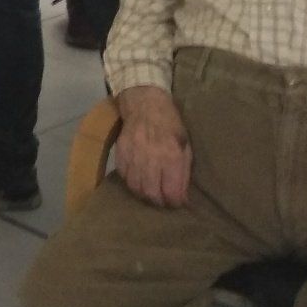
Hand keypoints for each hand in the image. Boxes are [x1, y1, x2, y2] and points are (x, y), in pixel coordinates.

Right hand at [111, 87, 191, 207]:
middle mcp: (151, 158)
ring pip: (136, 188)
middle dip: (160, 203)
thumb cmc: (171, 125)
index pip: (172, 192)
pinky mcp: (120, 152)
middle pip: (152, 194)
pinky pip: (124, 176)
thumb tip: (183, 195)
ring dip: (144, 195)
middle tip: (164, 201)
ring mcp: (133, 155)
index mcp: (172, 156)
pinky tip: (138, 180)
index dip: (176, 202)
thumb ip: (184, 171)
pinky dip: (131, 183)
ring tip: (151, 193)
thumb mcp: (185, 146)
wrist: (145, 104)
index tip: (178, 202)